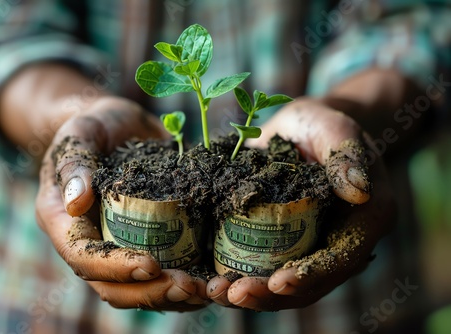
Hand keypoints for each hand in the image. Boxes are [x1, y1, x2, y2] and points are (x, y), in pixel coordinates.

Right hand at [36, 96, 207, 310]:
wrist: (119, 126)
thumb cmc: (97, 126)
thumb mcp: (83, 132)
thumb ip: (76, 162)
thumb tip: (76, 202)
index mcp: (64, 221)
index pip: (84, 257)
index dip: (115, 267)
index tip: (152, 264)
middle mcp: (90, 242)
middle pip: (112, 286)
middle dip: (151, 292)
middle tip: (189, 287)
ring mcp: (117, 246)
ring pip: (139, 288)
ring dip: (173, 296)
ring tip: (206, 289)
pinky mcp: (145, 242)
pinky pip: (162, 273)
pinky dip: (185, 281)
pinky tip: (211, 281)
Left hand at [206, 97, 395, 310]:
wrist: (303, 128)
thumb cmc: (321, 124)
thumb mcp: (334, 129)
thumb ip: (347, 156)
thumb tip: (360, 192)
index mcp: (366, 220)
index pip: (340, 258)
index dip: (310, 275)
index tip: (277, 283)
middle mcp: (343, 241)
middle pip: (311, 283)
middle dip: (271, 294)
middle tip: (232, 295)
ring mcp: (313, 246)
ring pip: (287, 285)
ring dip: (252, 295)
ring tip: (216, 293)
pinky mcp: (288, 244)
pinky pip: (268, 269)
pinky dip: (242, 278)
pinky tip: (213, 281)